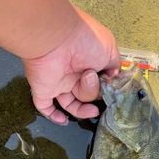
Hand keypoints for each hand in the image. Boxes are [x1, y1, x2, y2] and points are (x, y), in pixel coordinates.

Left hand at [22, 8, 119, 123]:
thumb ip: (114, 66)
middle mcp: (73, 74)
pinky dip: (54, 116)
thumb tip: (112, 79)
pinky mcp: (44, 89)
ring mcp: (58, 82)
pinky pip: (45, 107)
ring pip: (71, 104)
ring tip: (91, 108)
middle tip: (92, 79)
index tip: (110, 90)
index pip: (98, 84)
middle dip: (94, 93)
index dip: (105, 90)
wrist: (58, 38)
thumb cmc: (85, 40)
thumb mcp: (110, 49)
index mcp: (88, 64)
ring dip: (83, 110)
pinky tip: (64, 120)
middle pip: (86, 95)